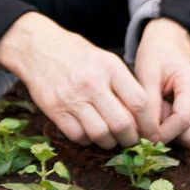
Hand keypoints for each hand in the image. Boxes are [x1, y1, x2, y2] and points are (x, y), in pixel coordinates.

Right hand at [0, 12, 156, 148]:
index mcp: (109, 67)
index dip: (149, 122)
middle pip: (122, 123)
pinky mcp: (54, 110)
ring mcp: (72, 97)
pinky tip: (90, 134)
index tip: (151, 132)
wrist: (38, 46)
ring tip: (111, 139)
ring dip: (110, 143)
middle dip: (131, 138)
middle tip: (131, 140)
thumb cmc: (76, 53)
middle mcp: (92, 82)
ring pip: (100, 134)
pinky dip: (87, 140)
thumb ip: (122, 83)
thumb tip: (142, 115)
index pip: (138, 101)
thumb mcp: (104, 58)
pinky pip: (77, 136)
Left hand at [133, 18, 189, 146]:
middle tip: (150, 115)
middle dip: (167, 133)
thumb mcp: (147, 75)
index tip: (141, 132)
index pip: (182, 120)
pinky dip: (175, 128)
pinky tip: (164, 111)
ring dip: (171, 132)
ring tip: (157, 111)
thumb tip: (149, 136)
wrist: (170, 41)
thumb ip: (148, 106)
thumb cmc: (157, 54)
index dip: (161, 132)